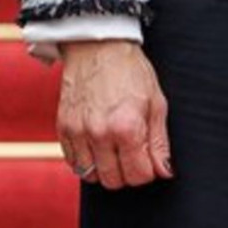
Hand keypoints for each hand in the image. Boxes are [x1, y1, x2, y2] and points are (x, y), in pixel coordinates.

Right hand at [58, 40, 172, 188]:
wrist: (98, 46)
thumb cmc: (130, 70)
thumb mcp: (156, 101)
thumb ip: (160, 141)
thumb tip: (164, 172)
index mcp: (127, 127)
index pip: (138, 175)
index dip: (148, 170)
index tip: (148, 157)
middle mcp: (99, 134)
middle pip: (114, 181)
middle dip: (127, 173)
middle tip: (132, 152)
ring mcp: (78, 132)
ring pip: (92, 176)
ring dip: (105, 168)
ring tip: (114, 147)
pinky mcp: (63, 129)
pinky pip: (73, 163)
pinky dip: (86, 160)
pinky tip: (96, 144)